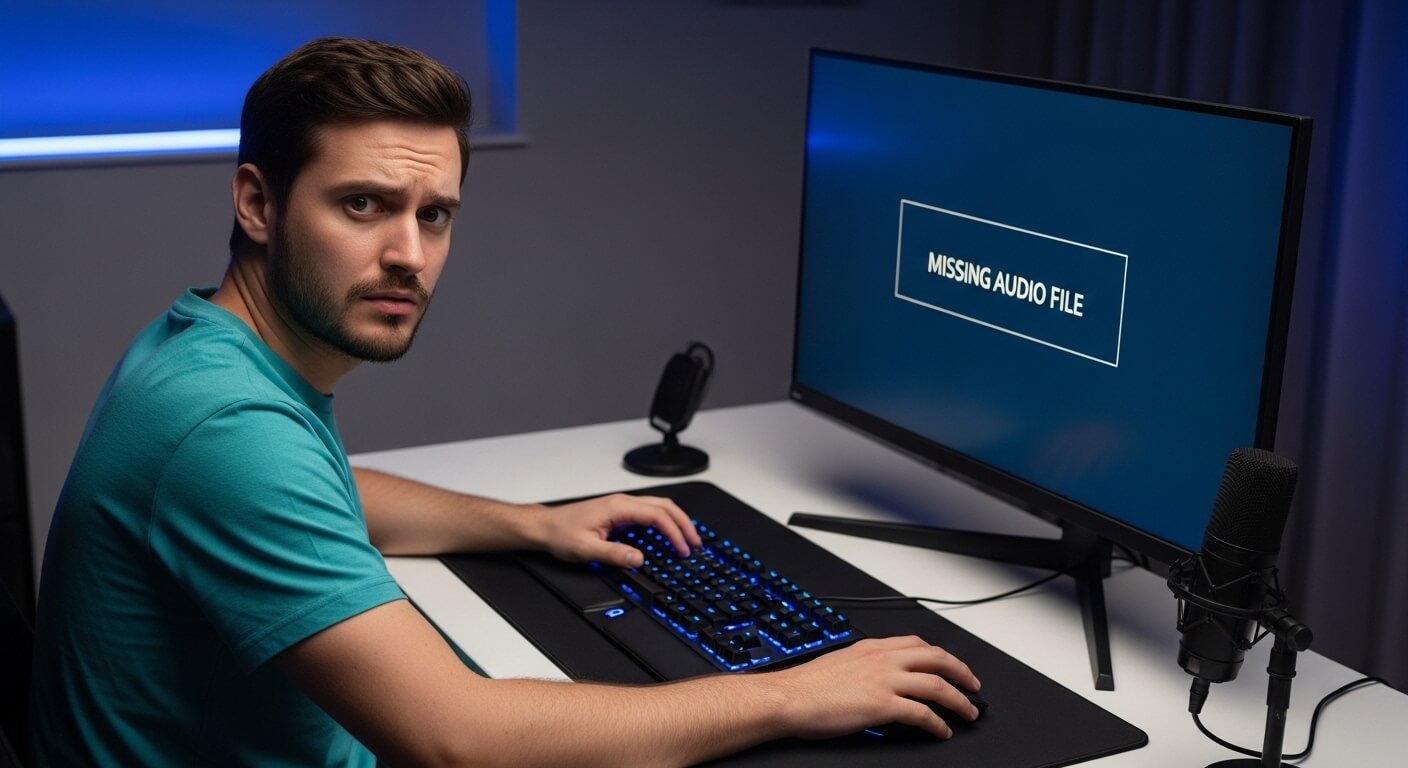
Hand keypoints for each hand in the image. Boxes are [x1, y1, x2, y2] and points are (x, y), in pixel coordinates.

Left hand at [538, 493, 701, 567]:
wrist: (545, 526)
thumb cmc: (561, 533)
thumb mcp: (587, 549)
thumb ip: (615, 554)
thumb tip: (640, 559)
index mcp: (619, 508)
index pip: (657, 516)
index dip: (675, 533)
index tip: (683, 549)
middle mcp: (623, 503)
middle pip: (665, 506)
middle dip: (684, 524)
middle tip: (696, 543)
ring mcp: (622, 506)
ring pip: (659, 507)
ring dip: (676, 521)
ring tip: (688, 538)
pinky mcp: (619, 512)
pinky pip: (649, 512)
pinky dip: (664, 521)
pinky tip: (667, 534)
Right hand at [769, 636, 980, 739]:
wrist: (790, 697)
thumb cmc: (807, 685)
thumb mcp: (839, 662)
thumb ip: (863, 665)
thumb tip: (874, 677)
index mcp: (872, 648)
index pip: (917, 644)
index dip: (941, 655)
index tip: (951, 665)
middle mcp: (883, 660)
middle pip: (937, 658)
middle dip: (961, 672)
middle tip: (973, 686)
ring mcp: (885, 681)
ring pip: (937, 685)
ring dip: (959, 700)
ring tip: (968, 712)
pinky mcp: (883, 705)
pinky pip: (923, 714)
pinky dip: (938, 723)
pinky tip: (943, 731)